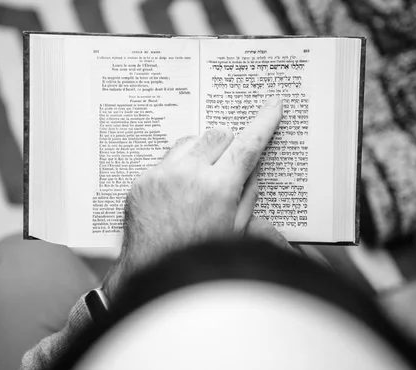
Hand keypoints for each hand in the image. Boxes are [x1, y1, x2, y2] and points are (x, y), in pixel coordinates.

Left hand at [103, 97, 290, 300]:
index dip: (264, 122)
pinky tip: (177, 195)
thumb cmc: (198, 256)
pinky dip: (177, 170)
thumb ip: (247, 194)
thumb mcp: (235, 230)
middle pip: (218, 134)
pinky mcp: (142, 181)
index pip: (248, 144)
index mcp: (218, 188)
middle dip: (230, 144)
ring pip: (190, 142)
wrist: (154, 273)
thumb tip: (253, 168)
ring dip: (202, 153)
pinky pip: (165, 160)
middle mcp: (188, 175)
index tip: (273, 106)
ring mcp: (161, 176)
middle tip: (230, 165)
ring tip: (201, 181)